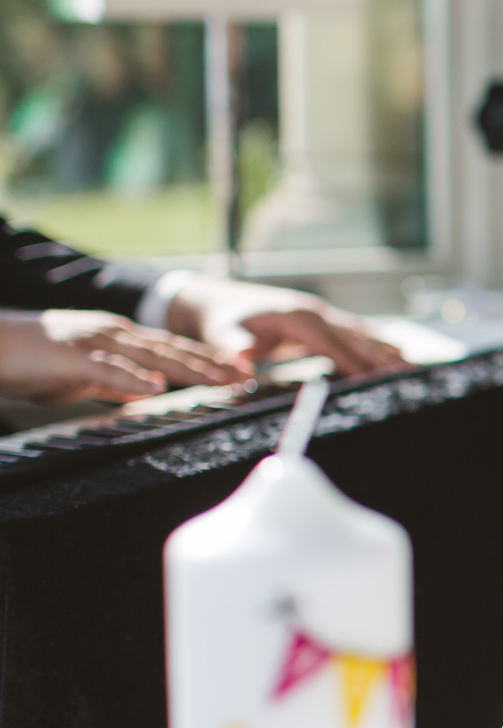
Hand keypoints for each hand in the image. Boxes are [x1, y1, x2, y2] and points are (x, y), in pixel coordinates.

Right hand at [0, 308, 246, 403]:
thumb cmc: (32, 360)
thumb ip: (114, 383)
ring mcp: (95, 341)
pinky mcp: (72, 355)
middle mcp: (114, 334)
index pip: (173, 349)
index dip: (207, 359)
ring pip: (151, 355)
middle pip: (173, 350)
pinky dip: (132, 377)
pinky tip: (154, 387)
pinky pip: (107, 368)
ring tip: (218, 379)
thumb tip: (144, 393)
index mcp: (119, 339)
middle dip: (212, 362)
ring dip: (187, 367)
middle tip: (246, 375)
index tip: (237, 370)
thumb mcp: (82, 374)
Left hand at [167, 277, 407, 376]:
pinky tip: (395, 352)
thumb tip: (245, 365)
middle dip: (383, 357)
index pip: (332, 344)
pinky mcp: (322, 320)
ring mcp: (322, 314)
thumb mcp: (222, 334)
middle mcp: (316, 313)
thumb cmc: (220, 320)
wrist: (217, 299)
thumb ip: (234, 350)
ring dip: (387, 349)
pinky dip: (377, 344)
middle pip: (356, 338)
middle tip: (410, 374)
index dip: (353, 362)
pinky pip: (355, 333)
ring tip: (413, 365)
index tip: (374, 379)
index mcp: (297, 317)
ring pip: (361, 334)